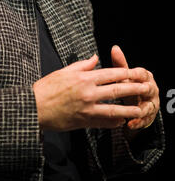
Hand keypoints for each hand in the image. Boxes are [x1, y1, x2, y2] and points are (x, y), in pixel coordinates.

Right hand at [33, 54, 149, 131]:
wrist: (34, 107)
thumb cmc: (46, 87)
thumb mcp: (64, 71)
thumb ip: (82, 65)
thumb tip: (95, 57)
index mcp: (83, 78)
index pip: (110, 74)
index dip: (125, 73)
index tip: (135, 73)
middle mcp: (88, 92)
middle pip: (116, 90)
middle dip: (133, 89)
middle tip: (146, 88)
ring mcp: (87, 108)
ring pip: (113, 109)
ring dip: (128, 110)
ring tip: (139, 109)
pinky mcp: (83, 121)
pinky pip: (103, 123)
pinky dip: (113, 122)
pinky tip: (121, 122)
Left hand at [111, 45, 158, 129]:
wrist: (134, 104)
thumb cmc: (128, 86)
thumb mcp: (123, 75)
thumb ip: (120, 63)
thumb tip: (115, 48)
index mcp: (145, 77)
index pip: (143, 73)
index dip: (136, 73)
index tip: (129, 74)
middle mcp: (151, 89)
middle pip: (149, 89)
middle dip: (143, 90)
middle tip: (138, 91)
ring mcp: (152, 103)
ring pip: (148, 106)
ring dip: (140, 110)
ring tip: (130, 114)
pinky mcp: (149, 116)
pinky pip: (145, 120)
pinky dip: (137, 122)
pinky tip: (129, 124)